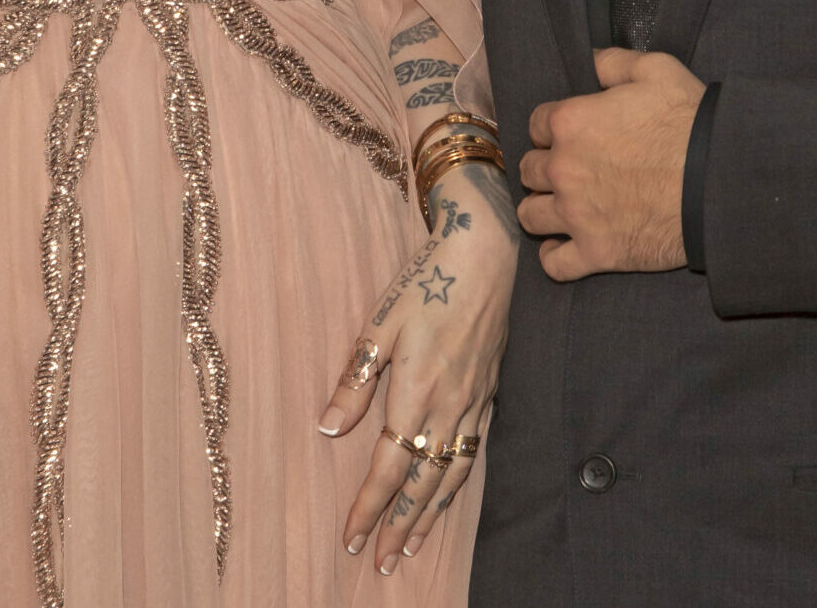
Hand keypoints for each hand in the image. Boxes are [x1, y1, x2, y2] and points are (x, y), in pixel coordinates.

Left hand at [319, 164, 515, 574]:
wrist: (484, 253)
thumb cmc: (426, 280)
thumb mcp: (380, 322)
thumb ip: (356, 379)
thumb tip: (328, 428)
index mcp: (417, 391)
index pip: (389, 466)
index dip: (369, 507)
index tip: (351, 539)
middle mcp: (449, 406)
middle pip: (423, 482)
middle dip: (399, 526)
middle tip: (382, 563)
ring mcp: (474, 402)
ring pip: (452, 473)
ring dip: (430, 514)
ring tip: (411, 544)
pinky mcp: (489, 393)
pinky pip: (473, 452)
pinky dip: (458, 482)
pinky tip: (448, 494)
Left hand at [518, 47, 705, 279]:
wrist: (721, 181)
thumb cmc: (689, 122)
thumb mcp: (655, 70)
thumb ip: (612, 62)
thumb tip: (590, 61)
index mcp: (570, 122)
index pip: (536, 124)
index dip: (553, 129)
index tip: (571, 135)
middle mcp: (563, 169)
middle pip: (529, 169)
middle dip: (545, 167)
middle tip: (570, 170)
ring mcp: (577, 214)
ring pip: (531, 215)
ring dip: (542, 208)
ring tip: (560, 207)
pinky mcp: (597, 252)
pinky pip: (553, 264)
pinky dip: (554, 256)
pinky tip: (563, 246)